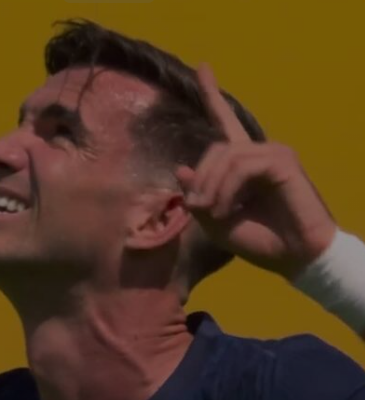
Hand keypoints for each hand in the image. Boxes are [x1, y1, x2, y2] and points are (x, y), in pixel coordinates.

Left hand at [175, 64, 336, 279]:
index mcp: (243, 163)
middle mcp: (257, 152)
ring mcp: (273, 153)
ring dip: (211, 186)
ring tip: (212, 212)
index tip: (203, 67)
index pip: (226, 121)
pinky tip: (225, 208)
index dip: (212, 95)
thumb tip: (180, 168)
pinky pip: (242, 165)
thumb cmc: (259, 242)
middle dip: (200, 179)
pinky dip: (227, 187)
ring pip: (226, 156)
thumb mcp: (215, 222)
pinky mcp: (282, 160)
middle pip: (214, 149)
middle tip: (198, 208)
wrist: (295, 258)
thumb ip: (197, 197)